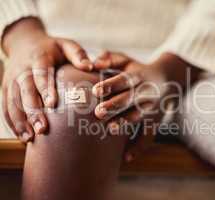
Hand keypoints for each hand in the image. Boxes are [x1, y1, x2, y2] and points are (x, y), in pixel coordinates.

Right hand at [2, 18, 91, 141]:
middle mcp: (22, 70)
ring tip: (30, 138)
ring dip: (20, 121)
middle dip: (32, 111)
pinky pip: (6, 107)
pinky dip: (12, 122)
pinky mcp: (6, 89)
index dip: (45, 89)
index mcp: (39, 58)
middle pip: (25, 91)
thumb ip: (78, 54)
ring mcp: (11, 80)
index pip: (41, 74)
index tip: (52, 104)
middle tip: (42, 128)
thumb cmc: (52, 48)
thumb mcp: (66, 45)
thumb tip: (91, 66)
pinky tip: (22, 136)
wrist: (24, 42)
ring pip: (12, 102)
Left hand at [92, 51, 194, 161]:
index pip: (124, 80)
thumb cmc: (139, 70)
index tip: (96, 90)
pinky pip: (148, 136)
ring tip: (111, 128)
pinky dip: (139, 147)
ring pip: (138, 117)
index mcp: (138, 76)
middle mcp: (146, 92)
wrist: (168, 79)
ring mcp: (152, 108)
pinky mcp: (154, 122)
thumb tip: (94, 62)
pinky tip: (126, 157)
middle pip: (130, 99)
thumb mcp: (127, 61)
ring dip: (125, 123)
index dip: (111, 84)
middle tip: (98, 112)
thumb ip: (111, 58)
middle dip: (115, 105)